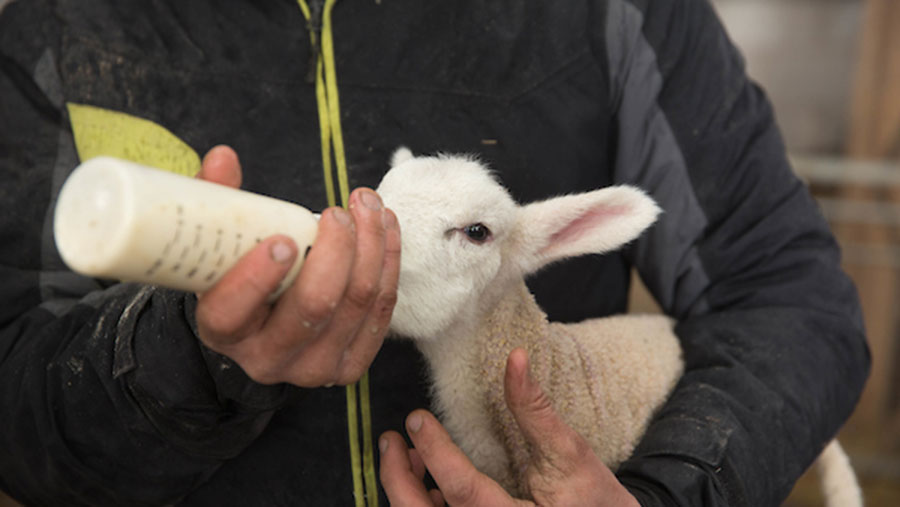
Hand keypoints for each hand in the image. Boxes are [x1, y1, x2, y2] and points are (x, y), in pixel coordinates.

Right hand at [192, 145, 400, 386]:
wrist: (263, 332)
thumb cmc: (239, 278)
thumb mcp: (218, 247)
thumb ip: (217, 204)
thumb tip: (223, 157)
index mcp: (222, 331)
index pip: (232, 310)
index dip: (259, 276)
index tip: (284, 238)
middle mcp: (267, 359)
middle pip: (314, 306)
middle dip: (336, 250)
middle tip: (339, 211)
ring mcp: (313, 368)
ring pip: (356, 303)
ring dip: (371, 247)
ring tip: (369, 206)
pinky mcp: (351, 365)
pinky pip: (381, 310)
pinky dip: (388, 263)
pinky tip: (386, 228)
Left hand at [379, 348, 639, 505]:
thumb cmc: (594, 499)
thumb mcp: (571, 453)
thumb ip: (536, 410)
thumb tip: (515, 359)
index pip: (463, 491)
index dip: (434, 452)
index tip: (415, 419)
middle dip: (396, 479)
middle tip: (390, 440)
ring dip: (406, 493)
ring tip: (406, 455)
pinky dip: (424, 505)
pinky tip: (428, 482)